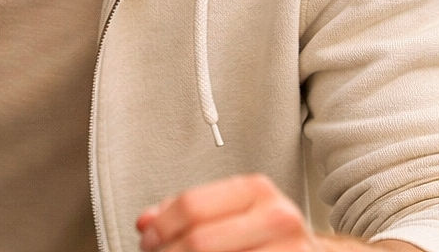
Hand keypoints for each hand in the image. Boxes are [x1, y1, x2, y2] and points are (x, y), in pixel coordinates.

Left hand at [135, 174, 420, 250]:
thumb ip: (192, 214)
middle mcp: (279, 218)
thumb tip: (145, 223)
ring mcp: (293, 249)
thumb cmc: (271, 238)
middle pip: (201, 242)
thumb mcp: (234, 214)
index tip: (146, 240)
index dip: (161, 228)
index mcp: (257, 192)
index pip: (193, 208)